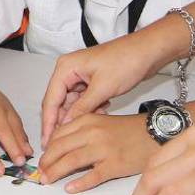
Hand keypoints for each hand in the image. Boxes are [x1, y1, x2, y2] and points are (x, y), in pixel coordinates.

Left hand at [38, 113, 154, 191]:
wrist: (154, 134)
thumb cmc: (126, 130)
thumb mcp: (100, 122)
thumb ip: (80, 131)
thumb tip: (59, 145)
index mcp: (87, 120)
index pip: (58, 135)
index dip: (46, 149)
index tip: (41, 158)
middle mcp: (92, 133)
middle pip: (60, 148)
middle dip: (46, 162)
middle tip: (40, 172)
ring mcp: (103, 150)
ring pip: (71, 161)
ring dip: (55, 172)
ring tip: (47, 180)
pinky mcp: (115, 165)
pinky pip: (92, 176)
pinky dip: (78, 183)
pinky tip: (69, 188)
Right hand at [41, 31, 163, 146]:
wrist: (147, 52)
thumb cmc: (126, 60)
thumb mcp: (103, 87)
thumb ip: (83, 107)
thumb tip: (67, 124)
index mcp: (66, 68)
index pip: (51, 99)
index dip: (48, 121)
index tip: (46, 141)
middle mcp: (69, 71)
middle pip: (59, 102)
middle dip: (63, 121)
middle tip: (61, 143)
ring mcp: (80, 76)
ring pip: (72, 103)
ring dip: (81, 115)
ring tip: (89, 127)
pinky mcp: (91, 81)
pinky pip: (84, 100)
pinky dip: (91, 109)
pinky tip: (102, 111)